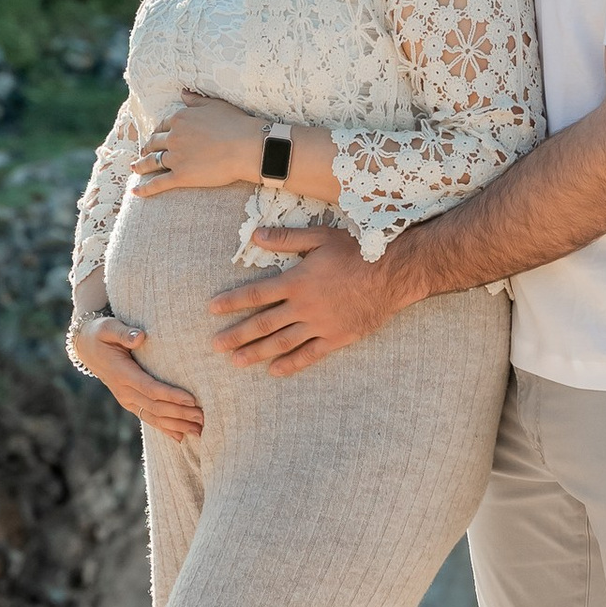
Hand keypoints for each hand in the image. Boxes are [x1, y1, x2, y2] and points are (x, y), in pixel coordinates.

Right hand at [70, 314, 203, 436]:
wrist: (87, 348)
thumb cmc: (102, 334)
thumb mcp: (109, 328)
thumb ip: (124, 333)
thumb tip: (140, 337)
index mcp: (122, 373)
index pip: (150, 388)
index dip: (171, 395)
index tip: (191, 399)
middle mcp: (124, 391)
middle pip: (155, 407)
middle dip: (180, 414)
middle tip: (202, 417)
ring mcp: (126, 399)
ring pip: (153, 417)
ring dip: (176, 425)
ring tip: (198, 430)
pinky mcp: (130, 403)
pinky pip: (148, 418)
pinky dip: (165, 429)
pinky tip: (180, 437)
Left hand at [127, 96, 261, 194]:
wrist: (246, 146)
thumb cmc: (235, 123)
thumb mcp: (214, 104)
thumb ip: (195, 100)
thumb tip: (182, 93)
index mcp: (179, 119)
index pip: (162, 126)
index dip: (158, 133)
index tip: (155, 137)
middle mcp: (173, 137)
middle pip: (154, 143)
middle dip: (147, 148)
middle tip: (144, 153)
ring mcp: (175, 158)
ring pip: (152, 162)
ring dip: (141, 166)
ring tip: (135, 169)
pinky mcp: (181, 176)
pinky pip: (158, 183)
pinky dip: (145, 189)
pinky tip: (135, 191)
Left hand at [208, 227, 397, 372]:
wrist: (393, 273)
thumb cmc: (358, 250)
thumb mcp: (320, 237)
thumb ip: (286, 239)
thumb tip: (255, 235)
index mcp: (297, 281)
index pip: (256, 294)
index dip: (232, 302)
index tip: (212, 309)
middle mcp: (304, 306)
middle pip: (263, 324)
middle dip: (236, 335)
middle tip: (215, 346)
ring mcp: (319, 325)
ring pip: (281, 343)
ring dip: (256, 353)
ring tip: (236, 361)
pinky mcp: (336, 338)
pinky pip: (309, 355)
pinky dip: (290, 364)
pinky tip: (274, 371)